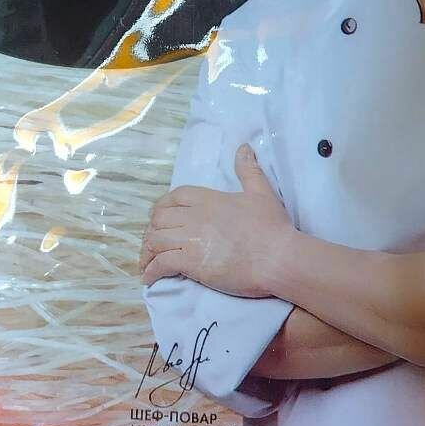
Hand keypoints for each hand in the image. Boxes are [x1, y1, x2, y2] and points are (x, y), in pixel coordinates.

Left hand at [140, 144, 293, 297]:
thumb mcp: (261, 192)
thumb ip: (249, 170)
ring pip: (155, 240)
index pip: (174, 197)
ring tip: (147, 265)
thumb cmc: (272, 226)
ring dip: (148, 253)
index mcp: (209, 199)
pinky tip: (149, 278)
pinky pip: (161, 263)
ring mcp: (191, 239)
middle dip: (152, 232)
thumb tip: (243, 147)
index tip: (160, 220)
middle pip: (159, 219)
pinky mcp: (191, 262)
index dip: (163, 208)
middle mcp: (195, 216)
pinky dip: (151, 271)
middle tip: (154, 246)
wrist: (277, 256)